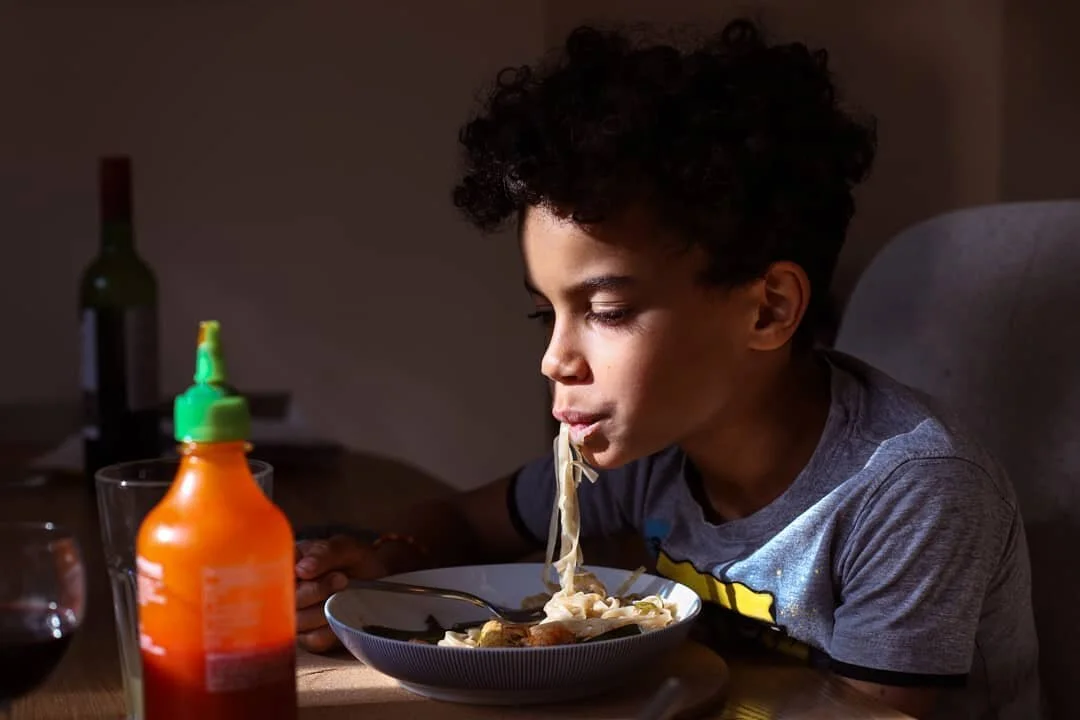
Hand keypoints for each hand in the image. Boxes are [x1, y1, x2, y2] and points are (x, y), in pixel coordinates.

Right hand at [294, 534, 387, 652]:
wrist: (379, 581)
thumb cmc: (356, 560)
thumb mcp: (346, 548)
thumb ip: (325, 553)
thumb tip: (301, 569)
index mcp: (288, 564)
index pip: (272, 575)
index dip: (287, 578)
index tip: (308, 572)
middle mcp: (286, 592)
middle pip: (284, 601)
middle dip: (315, 591)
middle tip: (341, 579)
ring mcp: (296, 616)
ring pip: (298, 622)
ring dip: (325, 609)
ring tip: (345, 594)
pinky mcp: (310, 637)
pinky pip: (314, 639)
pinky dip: (331, 629)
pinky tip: (344, 614)